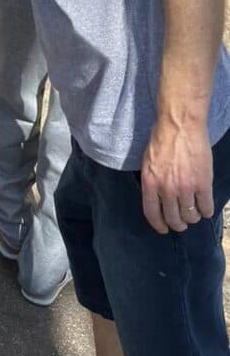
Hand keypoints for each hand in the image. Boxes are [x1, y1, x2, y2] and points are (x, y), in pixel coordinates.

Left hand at [140, 118, 213, 232]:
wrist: (180, 125)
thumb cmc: (161, 139)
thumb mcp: (148, 162)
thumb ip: (152, 181)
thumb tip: (157, 198)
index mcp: (150, 183)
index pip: (152, 214)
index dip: (159, 225)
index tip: (164, 229)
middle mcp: (166, 189)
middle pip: (173, 219)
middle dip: (178, 224)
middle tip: (182, 222)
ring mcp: (186, 188)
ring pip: (191, 216)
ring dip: (193, 217)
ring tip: (193, 211)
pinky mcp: (203, 184)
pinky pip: (206, 208)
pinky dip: (206, 211)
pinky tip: (205, 206)